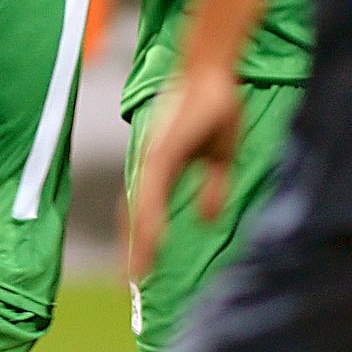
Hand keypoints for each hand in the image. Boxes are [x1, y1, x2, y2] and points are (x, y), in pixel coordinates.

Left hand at [130, 66, 241, 276]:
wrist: (212, 71)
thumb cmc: (214, 107)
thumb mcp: (219, 157)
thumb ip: (213, 188)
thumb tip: (208, 218)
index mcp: (161, 167)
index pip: (144, 210)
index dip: (140, 238)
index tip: (139, 267)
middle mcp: (150, 164)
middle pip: (134, 214)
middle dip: (133, 248)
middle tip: (131, 280)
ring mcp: (153, 157)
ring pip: (140, 207)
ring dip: (138, 240)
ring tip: (137, 271)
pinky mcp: (163, 150)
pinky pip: (153, 189)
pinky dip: (149, 214)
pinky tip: (152, 236)